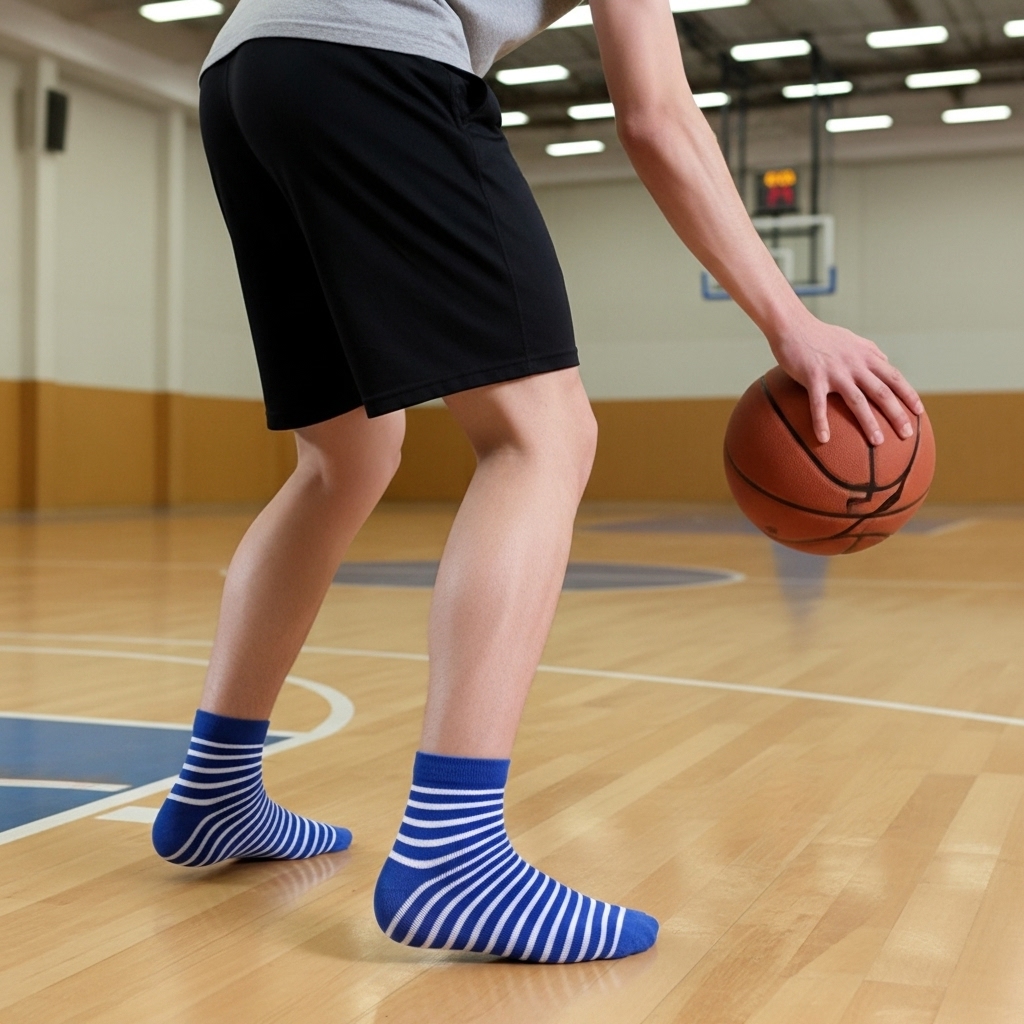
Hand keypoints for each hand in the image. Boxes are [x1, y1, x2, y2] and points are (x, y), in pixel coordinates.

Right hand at [769, 316, 923, 445]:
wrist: (793, 326)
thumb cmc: (820, 334)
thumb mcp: (851, 339)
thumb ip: (870, 350)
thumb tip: (885, 361)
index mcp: (865, 356)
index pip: (894, 377)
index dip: (908, 394)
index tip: (918, 412)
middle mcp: (855, 364)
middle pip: (882, 392)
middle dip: (897, 414)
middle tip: (907, 433)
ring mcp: (835, 371)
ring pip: (857, 400)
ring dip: (869, 423)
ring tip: (878, 442)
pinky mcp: (813, 377)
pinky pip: (819, 404)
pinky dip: (821, 422)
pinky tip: (823, 439)